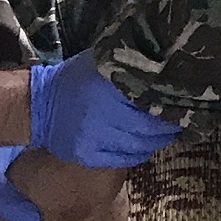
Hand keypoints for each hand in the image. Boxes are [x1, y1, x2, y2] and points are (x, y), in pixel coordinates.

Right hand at [27, 49, 182, 168]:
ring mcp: (92, 140)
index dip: (167, 107)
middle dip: (166, 127)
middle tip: (179, 119)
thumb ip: (125, 66)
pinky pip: (122, 160)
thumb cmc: (75, 78)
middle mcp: (99, 117)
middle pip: (145, 129)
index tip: (182, 103)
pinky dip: (137, 153)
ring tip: (166, 132)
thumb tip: (162, 61)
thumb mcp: (99, 63)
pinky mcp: (87, 156)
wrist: (39, 105)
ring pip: (137, 147)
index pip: (147, 104)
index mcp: (104, 89)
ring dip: (155, 141)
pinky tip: (144, 144)